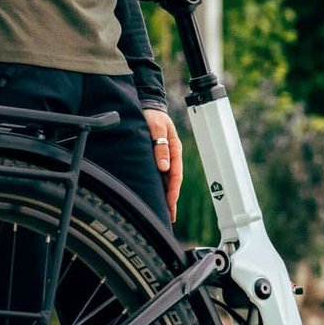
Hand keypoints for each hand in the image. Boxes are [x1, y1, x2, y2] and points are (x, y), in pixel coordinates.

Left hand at [144, 107, 182, 221]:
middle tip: (170, 218)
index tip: (170, 205)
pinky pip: (161, 176)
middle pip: (173, 182)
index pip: (175, 175)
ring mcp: (165, 157)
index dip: (173, 192)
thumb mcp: (157, 127)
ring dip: (166, 196)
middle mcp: (171, 156)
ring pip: (167, 181)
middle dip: (172, 200)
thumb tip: (164, 167)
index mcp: (175, 150)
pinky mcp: (158, 157)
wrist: (148, 106)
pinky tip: (157, 197)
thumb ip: (161, 146)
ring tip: (165, 213)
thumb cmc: (153, 115)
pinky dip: (160, 188)